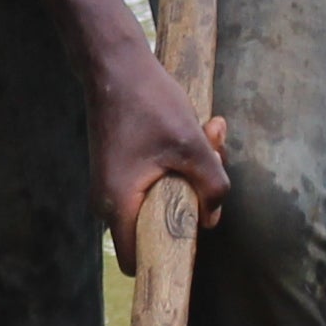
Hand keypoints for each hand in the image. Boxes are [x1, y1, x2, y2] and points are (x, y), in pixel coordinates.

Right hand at [87, 38, 232, 256]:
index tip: (196, 231)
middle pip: (159, 225)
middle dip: (195, 198)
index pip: (138, 261)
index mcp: (120, 204)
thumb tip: (213, 219)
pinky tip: (197, 128)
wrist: (114, 64)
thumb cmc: (148, 102)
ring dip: (193, 173)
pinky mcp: (122, 168)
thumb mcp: (192, 145)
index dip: (168, 256)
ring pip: (163, 198)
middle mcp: (110, 201)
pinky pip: (157, 179)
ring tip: (209, 132)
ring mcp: (115, 184)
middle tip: (214, 154)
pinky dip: (180, 161)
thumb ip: (212, 187)